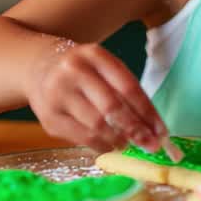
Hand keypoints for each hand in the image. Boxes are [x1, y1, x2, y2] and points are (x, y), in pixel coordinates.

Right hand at [26, 39, 166, 152]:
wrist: (37, 66)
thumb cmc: (82, 71)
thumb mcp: (103, 68)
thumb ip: (125, 92)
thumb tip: (152, 128)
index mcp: (94, 55)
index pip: (128, 87)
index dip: (148, 113)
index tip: (162, 132)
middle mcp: (73, 71)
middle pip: (112, 107)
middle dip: (136, 130)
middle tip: (151, 145)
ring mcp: (58, 94)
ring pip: (97, 125)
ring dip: (119, 140)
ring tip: (129, 145)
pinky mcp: (48, 117)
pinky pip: (81, 138)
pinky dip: (101, 145)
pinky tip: (110, 146)